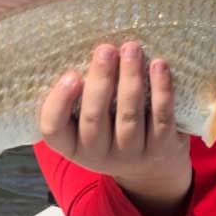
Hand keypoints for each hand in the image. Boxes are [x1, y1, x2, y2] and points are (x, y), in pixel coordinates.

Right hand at [39, 42, 191, 215]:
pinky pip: (161, 117)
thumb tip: (83, 46)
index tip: (71, 75)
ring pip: (129, 116)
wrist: (151, 168)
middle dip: (101, 80)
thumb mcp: (87, 123)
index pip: (54, 129)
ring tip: (131, 48)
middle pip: (94, 119)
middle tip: (105, 49)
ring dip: (130, 78)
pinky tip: (159, 65)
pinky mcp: (161, 148)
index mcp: (72, 146)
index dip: (59, 103)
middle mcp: (98, 155)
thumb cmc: (111, 130)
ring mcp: (131, 154)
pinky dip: (161, 89)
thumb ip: (81, 96)